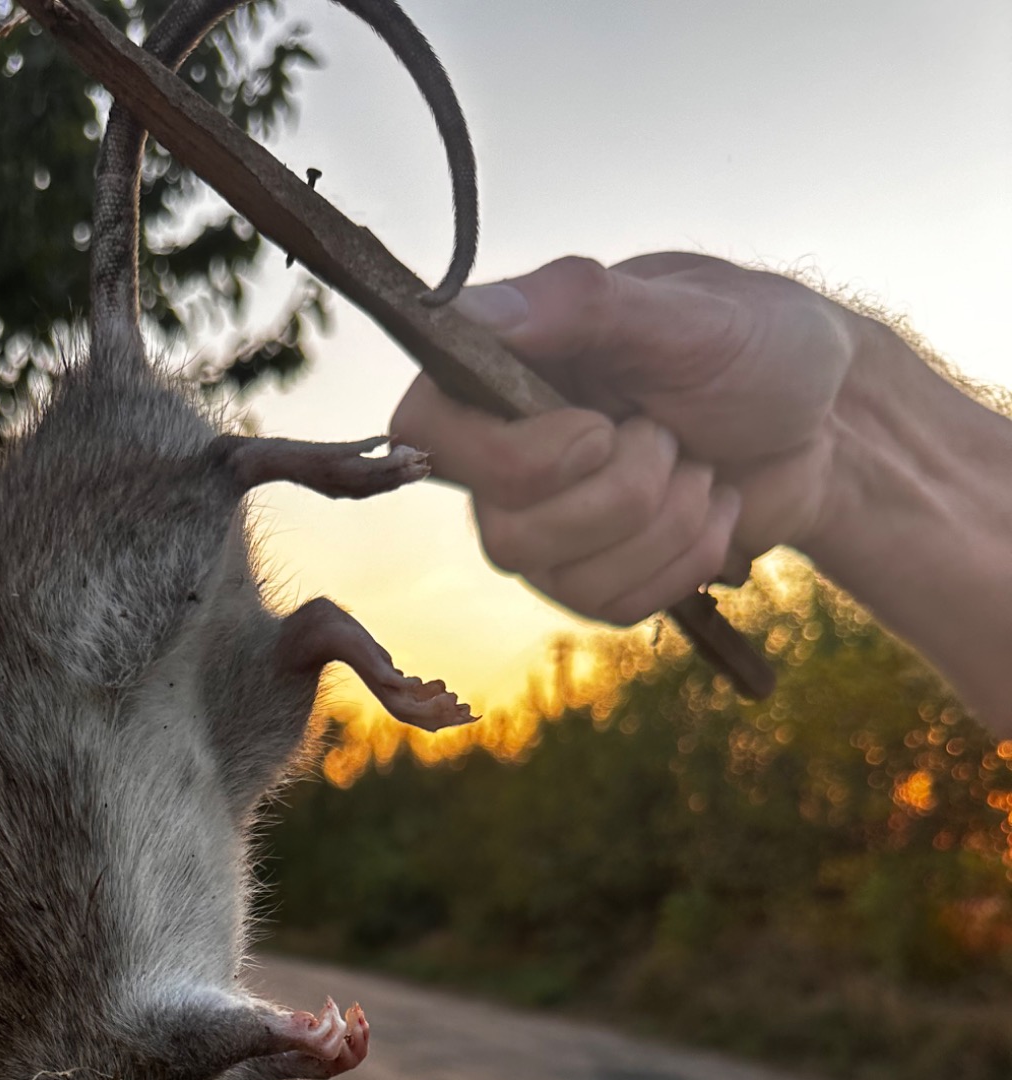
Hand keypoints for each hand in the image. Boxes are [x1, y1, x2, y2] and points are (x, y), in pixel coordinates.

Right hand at [391, 253, 860, 625]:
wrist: (824, 417)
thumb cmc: (753, 341)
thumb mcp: (681, 309)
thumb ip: (578, 305)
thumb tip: (467, 308)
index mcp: (500, 370)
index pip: (423, 434)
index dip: (510, 459)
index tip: (597, 430)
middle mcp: (501, 455)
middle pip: (507, 532)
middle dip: (624, 491)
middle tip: (671, 433)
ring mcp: (543, 526)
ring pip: (566, 578)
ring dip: (666, 520)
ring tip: (697, 463)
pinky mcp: (593, 576)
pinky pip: (614, 606)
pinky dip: (684, 557)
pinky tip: (708, 506)